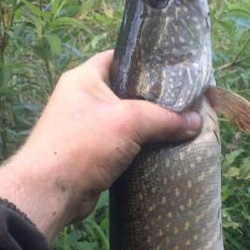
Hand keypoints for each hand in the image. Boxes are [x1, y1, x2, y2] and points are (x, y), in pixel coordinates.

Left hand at [0, 50, 201, 241]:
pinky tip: (162, 149)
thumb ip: (165, 118)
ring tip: (179, 124)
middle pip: (126, 90)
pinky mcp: (92, 154)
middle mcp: (82, 99)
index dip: (146, 59)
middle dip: (154, 97)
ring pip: (126, 120)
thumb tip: (197, 122)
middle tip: (184, 99)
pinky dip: (140, 147)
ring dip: (149, 125)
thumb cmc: (83, 144)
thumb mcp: (130, 122)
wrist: (51, 192)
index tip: (174, 67)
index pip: (119, 57)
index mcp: (84, 78)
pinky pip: (122, 144)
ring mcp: (86, 128)